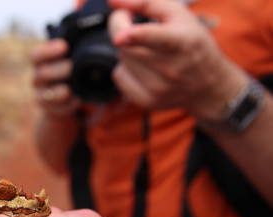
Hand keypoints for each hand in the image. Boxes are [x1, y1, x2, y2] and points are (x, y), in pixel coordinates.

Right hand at [31, 39, 80, 117]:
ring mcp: (42, 95)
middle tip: (70, 67)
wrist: (70, 100)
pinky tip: (77, 101)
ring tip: (70, 89)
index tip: (64, 47)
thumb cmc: (75, 73)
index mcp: (42, 62)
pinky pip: (56, 108)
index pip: (36, 55)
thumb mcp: (74, 58)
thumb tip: (93, 28)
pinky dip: (67, 105)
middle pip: (40, 74)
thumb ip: (77, 47)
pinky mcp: (50, 110)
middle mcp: (39, 78)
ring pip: (46, 93)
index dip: (47, 51)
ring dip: (59, 90)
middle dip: (56, 70)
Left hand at [108, 0, 246, 120]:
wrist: (208, 85)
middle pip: (127, 46)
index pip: (157, 38)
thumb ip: (146, 3)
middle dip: (122, 30)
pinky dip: (126, 69)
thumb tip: (113, 1)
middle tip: (132, 26)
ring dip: (128, 50)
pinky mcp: (147, 101)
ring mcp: (158, 88)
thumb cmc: (192, 43)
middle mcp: (170, 68)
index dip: (137, 36)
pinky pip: (119, 77)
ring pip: (121, 60)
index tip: (121, 36)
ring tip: (148, 52)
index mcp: (182, 42)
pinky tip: (144, 69)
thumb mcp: (179, 15)